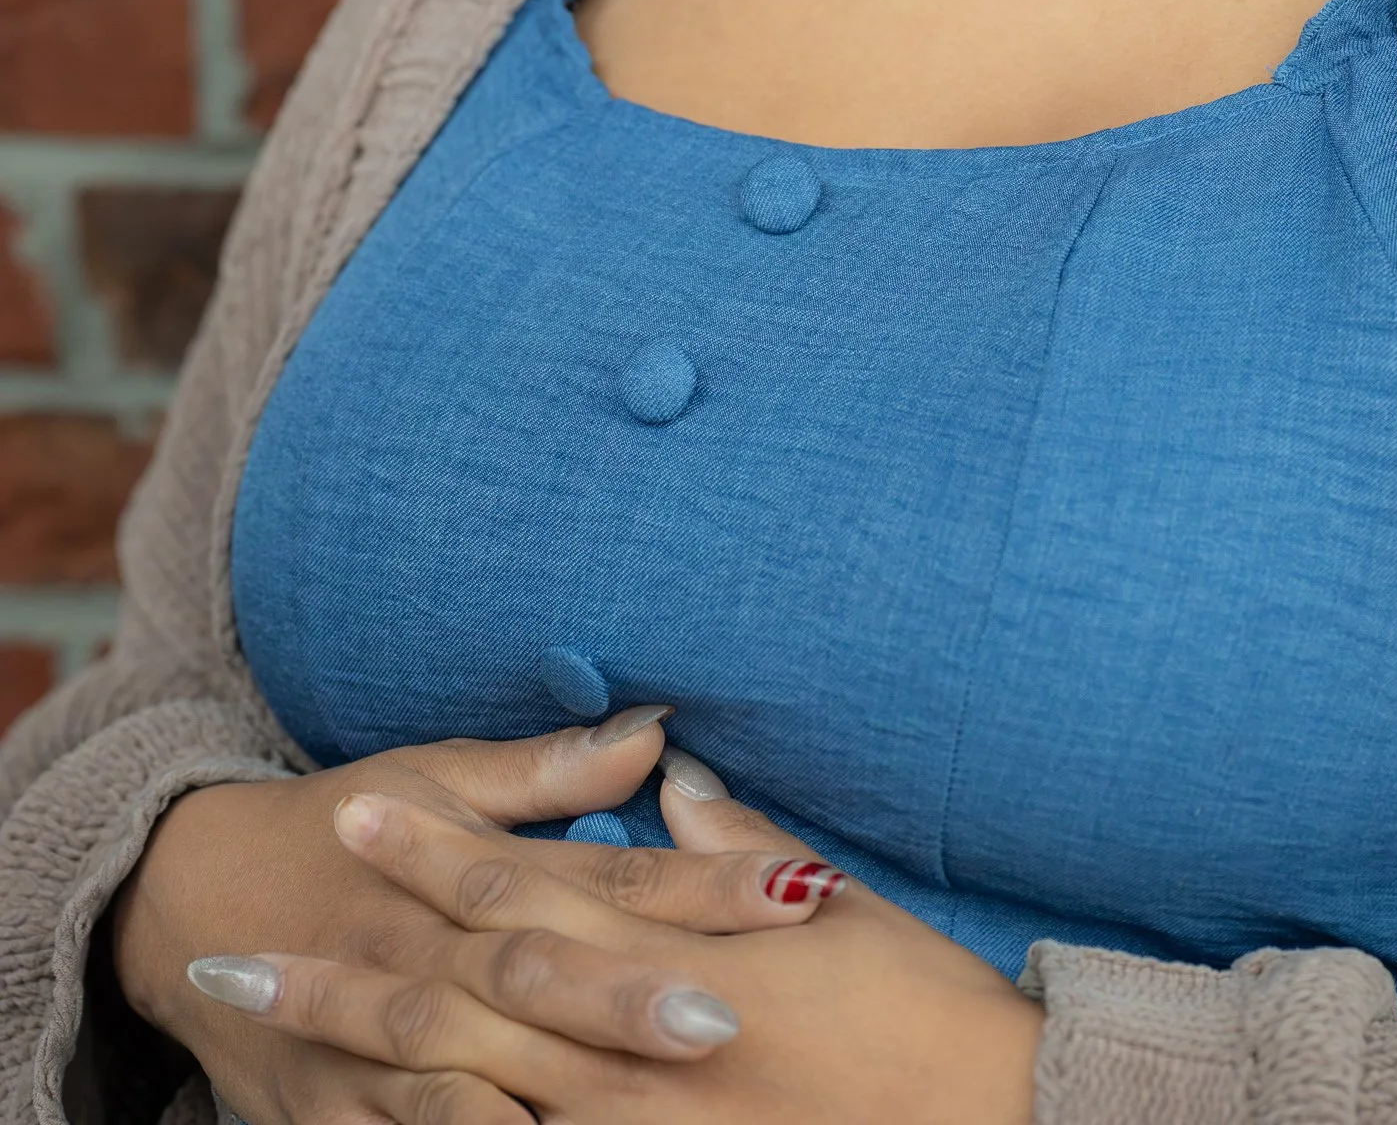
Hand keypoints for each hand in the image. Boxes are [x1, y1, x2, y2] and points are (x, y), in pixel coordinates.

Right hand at [113, 714, 841, 1124]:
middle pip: (539, 976)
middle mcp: (422, 952)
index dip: (699, 886)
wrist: (181, 900)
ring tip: (647, 1113)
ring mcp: (371, 1043)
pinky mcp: (329, 1115)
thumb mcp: (437, 780)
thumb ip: (548, 774)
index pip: (604, 878)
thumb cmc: (338, 828)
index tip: (795, 890)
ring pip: (469, 1076)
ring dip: (553, 1095)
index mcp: (461, 867)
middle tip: (730, 1018)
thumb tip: (658, 729)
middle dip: (630, 1000)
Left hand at [189, 748, 1044, 1124]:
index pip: (529, 888)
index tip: (353, 811)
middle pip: (466, 994)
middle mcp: (640, 1044)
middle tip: (239, 947)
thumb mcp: (840, 910)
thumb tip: (670, 783)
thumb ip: (737, 851)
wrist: (998, 1121)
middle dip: (351, 969)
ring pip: (467, 1094)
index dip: (434, 848)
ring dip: (359, 1068)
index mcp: (679, 952)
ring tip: (264, 1040)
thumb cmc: (926, 1016)